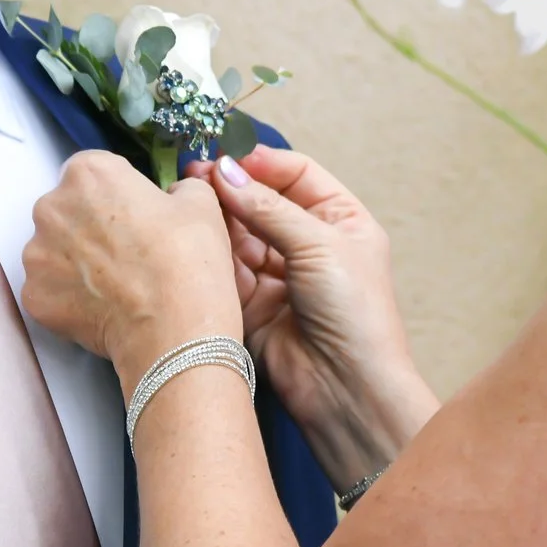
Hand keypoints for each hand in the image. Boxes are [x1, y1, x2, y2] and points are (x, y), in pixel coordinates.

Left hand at [22, 152, 243, 389]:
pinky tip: (102, 307)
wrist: (173, 329)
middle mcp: (50, 207)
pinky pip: (51, 290)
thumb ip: (179, 188)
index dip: (118, 193)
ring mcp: (36, 255)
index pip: (95, 172)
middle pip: (68, 210)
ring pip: (54, 251)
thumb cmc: (187, 260)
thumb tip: (172, 196)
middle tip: (128, 253)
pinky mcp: (33, 297)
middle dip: (91, 226)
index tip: (136, 215)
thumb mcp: (201, 204)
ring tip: (116, 284)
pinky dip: (70, 297)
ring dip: (77, 262)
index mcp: (88, 173)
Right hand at [190, 147, 437, 488]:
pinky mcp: (250, 303)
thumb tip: (227, 172)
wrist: (345, 389)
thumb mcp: (320, 245)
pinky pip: (225, 269)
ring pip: (239, 234)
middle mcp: (309, 244)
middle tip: (195, 175)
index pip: (296, 175)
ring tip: (189, 202)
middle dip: (232, 189)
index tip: (225, 157)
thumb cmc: (356, 315)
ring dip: (217, 219)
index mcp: (341, 221)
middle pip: (262, 202)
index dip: (261, 163)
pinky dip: (211, 255)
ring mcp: (278, 274)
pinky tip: (194, 240)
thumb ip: (270, 207)